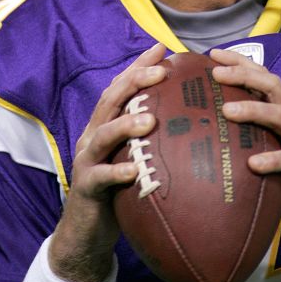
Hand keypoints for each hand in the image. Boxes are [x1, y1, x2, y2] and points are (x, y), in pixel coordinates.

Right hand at [49, 43, 167, 281]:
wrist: (86, 234)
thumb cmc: (118, 194)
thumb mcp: (135, 160)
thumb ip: (152, 141)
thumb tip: (194, 124)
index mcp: (105, 126)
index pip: (121, 89)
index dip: (138, 67)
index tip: (162, 48)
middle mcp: (92, 137)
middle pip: (110, 101)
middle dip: (134, 82)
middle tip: (161, 72)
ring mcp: (86, 161)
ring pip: (102, 136)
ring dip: (125, 125)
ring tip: (150, 119)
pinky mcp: (86, 189)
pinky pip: (100, 178)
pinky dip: (116, 173)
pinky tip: (134, 170)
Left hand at [208, 47, 280, 239]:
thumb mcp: (261, 147)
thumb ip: (242, 132)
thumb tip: (199, 123)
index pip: (262, 77)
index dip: (240, 62)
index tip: (213, 54)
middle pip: (272, 86)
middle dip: (244, 76)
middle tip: (216, 74)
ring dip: (254, 110)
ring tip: (227, 110)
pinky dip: (272, 159)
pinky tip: (253, 163)